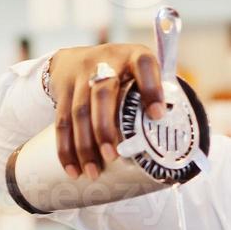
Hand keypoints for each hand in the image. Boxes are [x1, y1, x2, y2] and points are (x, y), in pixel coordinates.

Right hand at [47, 43, 167, 180]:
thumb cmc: (121, 75)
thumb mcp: (139, 75)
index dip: (151, 89)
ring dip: (84, 146)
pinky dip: (65, 149)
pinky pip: (61, 122)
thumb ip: (153, 98)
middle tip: (112, 157)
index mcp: (133, 57)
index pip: (144, 66)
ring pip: (78, 112)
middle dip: (104, 128)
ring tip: (93, 172)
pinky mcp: (63, 91)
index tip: (158, 115)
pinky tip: (73, 169)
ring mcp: (80, 75)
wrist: (75, 60)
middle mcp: (105, 62)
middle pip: (102, 94)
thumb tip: (168, 135)